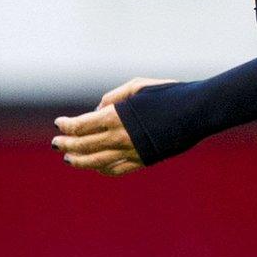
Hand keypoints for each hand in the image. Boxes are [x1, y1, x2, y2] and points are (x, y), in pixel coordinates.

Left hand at [53, 78, 171, 175]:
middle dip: (65, 144)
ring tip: (68, 159)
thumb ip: (114, 97)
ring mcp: (132, 151)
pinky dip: (102, 169)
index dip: (65, 125)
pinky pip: (117, 170)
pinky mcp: (144, 160)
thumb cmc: (169, 93)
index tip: (59, 123)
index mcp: (116, 116)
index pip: (80, 125)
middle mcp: (120, 136)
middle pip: (82, 146)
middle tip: (57, 142)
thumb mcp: (138, 86)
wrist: (199, 111)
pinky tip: (95, 166)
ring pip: (95, 162)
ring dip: (78, 161)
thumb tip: (97, 110)